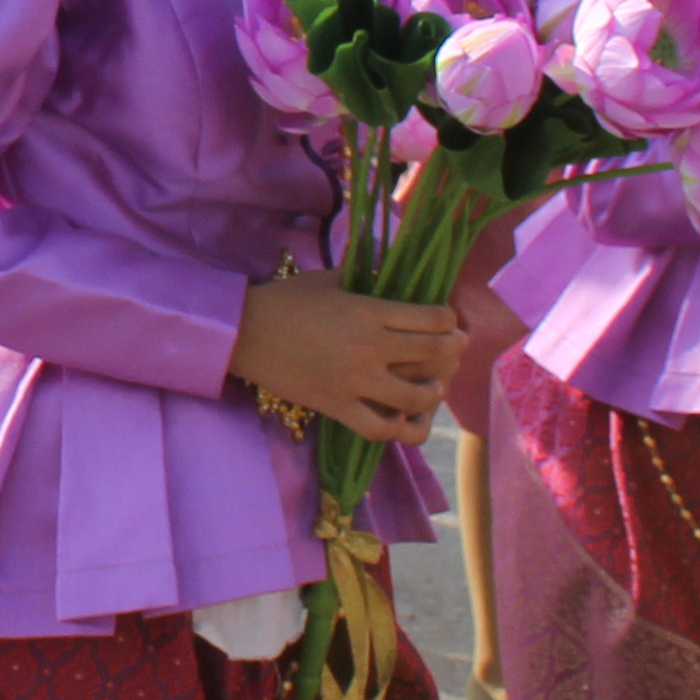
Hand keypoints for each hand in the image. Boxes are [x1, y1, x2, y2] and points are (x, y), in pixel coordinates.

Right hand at [227, 272, 465, 443]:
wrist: (243, 333)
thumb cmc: (286, 300)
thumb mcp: (331, 279)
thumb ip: (367, 277)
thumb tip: (394, 271)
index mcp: (369, 312)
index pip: (432, 318)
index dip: (450, 318)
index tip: (449, 319)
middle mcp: (369, 348)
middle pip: (433, 353)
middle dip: (454, 349)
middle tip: (455, 347)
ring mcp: (355, 382)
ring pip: (416, 397)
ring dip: (434, 391)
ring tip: (435, 387)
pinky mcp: (337, 407)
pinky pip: (379, 428)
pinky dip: (400, 428)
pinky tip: (405, 418)